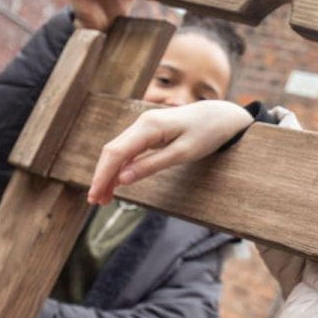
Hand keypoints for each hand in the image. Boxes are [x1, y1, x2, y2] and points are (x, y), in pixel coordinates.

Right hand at [88, 101, 254, 204]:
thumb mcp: (183, 154)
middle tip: (96, 202)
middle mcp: (142, 123)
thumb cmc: (207, 134)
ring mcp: (145, 126)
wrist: (221, 115)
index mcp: (149, 126)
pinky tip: (117, 182)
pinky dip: (121, 167)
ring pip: (119, 151)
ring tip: (104, 198)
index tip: (95, 195)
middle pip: (113, 151)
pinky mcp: (149, 132)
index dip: (103, 175)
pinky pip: (129, 150)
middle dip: (102, 177)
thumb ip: (152, 165)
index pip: (116, 152)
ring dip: (110, 174)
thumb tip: (123, 179)